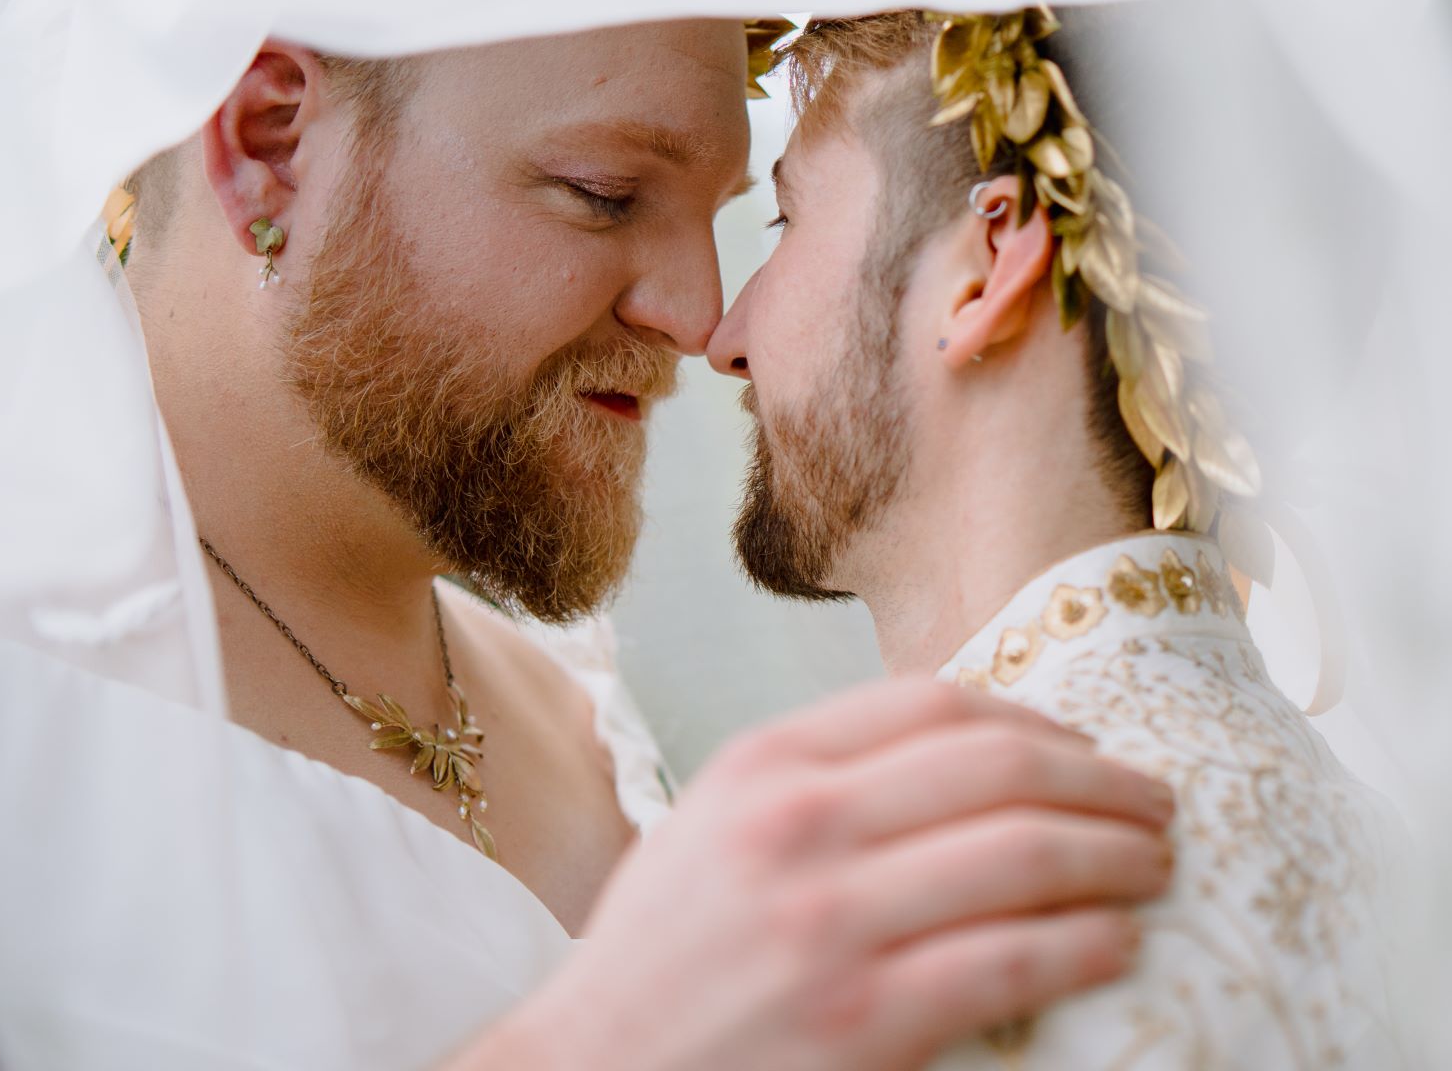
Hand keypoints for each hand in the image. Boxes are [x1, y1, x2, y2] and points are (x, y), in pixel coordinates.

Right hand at [460, 679, 1171, 1070]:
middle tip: (1154, 800)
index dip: (1034, 717)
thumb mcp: (715, 822)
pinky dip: (1083, 946)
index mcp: (763, 764)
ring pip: (1021, 857)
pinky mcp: (862, 1024)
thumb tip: (965, 751)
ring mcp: (829, 924)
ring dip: (1114, 856)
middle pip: (997, 766)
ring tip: (1153, 863)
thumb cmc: (662, 950)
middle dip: (1100, 780)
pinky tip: (1116, 943)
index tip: (1082, 744)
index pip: (934, 704)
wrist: (586, 1070)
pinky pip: (1009, 965)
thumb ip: (818, 775)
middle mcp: (798, 825)